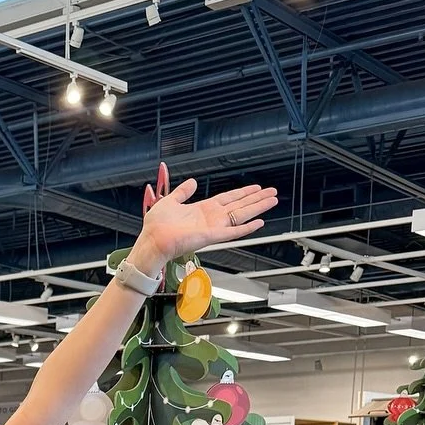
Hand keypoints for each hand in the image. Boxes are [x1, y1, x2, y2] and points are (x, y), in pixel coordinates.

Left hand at [136, 178, 276, 268]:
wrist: (152, 241)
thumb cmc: (156, 226)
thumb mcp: (170, 201)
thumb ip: (182, 192)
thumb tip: (192, 182)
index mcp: (202, 209)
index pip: (228, 199)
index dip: (242, 192)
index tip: (255, 187)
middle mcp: (210, 218)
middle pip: (239, 206)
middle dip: (256, 198)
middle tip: (272, 192)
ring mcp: (212, 227)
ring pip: (241, 215)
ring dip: (257, 208)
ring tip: (272, 200)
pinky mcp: (211, 237)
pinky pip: (233, 232)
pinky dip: (246, 228)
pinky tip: (259, 222)